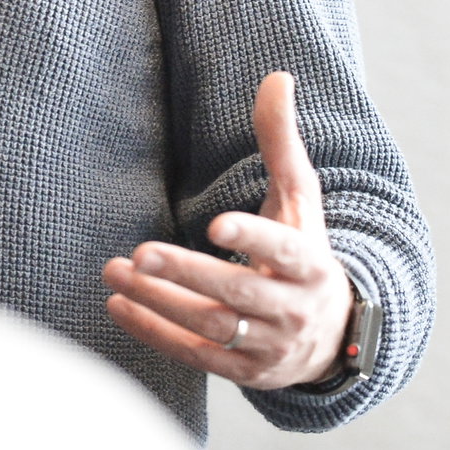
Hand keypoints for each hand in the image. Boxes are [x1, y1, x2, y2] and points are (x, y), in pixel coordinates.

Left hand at [102, 71, 354, 390]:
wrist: (333, 335)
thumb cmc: (305, 251)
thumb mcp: (300, 199)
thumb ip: (282, 141)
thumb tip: (277, 76)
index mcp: (311, 263)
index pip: (285, 249)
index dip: (252, 238)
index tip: (216, 224)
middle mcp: (293, 309)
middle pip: (236, 291)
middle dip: (185, 272)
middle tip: (139, 252)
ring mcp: (269, 346)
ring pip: (211, 325)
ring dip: (159, 302)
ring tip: (116, 272)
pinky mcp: (244, 373)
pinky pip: (195, 355)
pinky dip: (155, 333)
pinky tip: (119, 306)